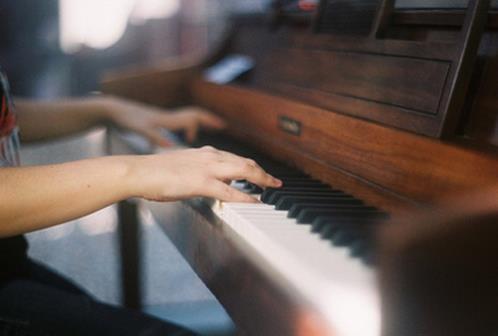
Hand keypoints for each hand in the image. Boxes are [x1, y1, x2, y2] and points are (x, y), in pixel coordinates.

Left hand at [104, 96, 224, 146]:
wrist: (112, 110)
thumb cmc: (126, 119)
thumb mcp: (141, 130)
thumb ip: (156, 137)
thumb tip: (171, 145)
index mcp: (168, 119)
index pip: (194, 117)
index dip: (209, 120)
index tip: (222, 124)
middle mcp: (168, 117)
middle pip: (194, 115)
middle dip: (208, 120)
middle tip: (220, 125)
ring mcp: (163, 119)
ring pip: (185, 119)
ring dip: (195, 124)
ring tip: (198, 136)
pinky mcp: (156, 122)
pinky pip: (177, 123)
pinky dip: (183, 129)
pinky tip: (179, 139)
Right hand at [128, 146, 281, 202]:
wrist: (140, 171)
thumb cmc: (157, 172)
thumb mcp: (184, 166)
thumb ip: (201, 172)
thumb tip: (213, 182)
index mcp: (205, 153)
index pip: (236, 158)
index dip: (252, 166)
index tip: (262, 173)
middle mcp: (210, 157)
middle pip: (246, 163)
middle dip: (263, 173)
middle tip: (276, 182)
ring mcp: (207, 169)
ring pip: (243, 171)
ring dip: (261, 179)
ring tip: (272, 188)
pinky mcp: (202, 183)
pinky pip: (230, 192)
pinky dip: (246, 197)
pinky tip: (255, 202)